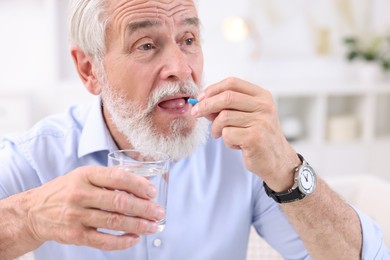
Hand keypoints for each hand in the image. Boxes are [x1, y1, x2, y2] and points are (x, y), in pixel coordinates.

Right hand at [25, 166, 163, 249]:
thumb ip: (110, 176)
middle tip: (159, 212)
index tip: (153, 192)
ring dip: (138, 225)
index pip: (118, 177)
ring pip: (114, 222)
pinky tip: (134, 239)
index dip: (138, 185)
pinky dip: (122, 242)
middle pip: (119, 201)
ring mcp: (77, 216)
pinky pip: (103, 241)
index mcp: (86, 175)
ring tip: (153, 226)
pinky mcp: (75, 235)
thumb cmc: (66, 190)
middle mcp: (81, 194)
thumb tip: (141, 177)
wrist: (34, 211)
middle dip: (144, 208)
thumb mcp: (84, 175)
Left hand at [191, 77, 299, 190]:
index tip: (201, 98)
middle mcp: (264, 106)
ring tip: (221, 135)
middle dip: (206, 105)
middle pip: (226, 97)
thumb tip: (201, 102)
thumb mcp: (246, 116)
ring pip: (224, 117)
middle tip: (195, 113)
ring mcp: (261, 121)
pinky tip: (236, 144)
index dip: (213, 89)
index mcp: (262, 96)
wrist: (277, 160)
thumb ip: (227, 107)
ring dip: (216, 128)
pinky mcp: (255, 137)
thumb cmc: (258, 136)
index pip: (232, 83)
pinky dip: (226, 140)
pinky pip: (227, 134)